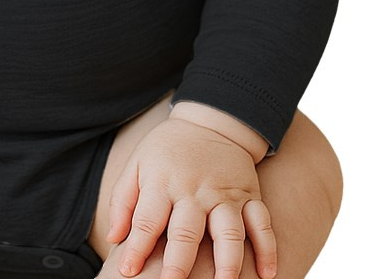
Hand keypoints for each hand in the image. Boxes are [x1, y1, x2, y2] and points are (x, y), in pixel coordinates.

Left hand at [106, 117, 275, 278]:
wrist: (211, 119)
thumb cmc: (168, 150)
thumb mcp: (138, 164)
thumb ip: (123, 200)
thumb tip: (114, 238)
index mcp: (163, 182)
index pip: (147, 220)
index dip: (136, 248)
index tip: (127, 271)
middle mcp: (194, 190)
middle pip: (187, 232)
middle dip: (179, 264)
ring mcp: (225, 194)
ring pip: (229, 232)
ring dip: (228, 262)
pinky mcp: (249, 195)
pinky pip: (262, 223)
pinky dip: (267, 249)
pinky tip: (267, 275)